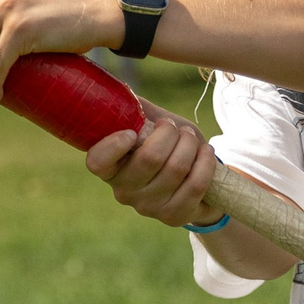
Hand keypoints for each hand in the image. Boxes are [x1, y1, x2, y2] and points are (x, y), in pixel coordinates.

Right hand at [84, 98, 220, 227]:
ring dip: (190, 145)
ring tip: (191, 139)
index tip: (132, 132)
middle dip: (171, 134)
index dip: (114, 145)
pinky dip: (205, 162)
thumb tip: (121, 87)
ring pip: (176, 168)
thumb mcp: (150, 127)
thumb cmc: (167, 148)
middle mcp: (123, 191)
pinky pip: (195, 185)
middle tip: (175, 128)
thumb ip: (136, 110)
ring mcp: (148, 207)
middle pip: (150, 158)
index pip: (97, 162)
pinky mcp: (173, 216)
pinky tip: (205, 152)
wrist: (194, 181)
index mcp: (110, 168)